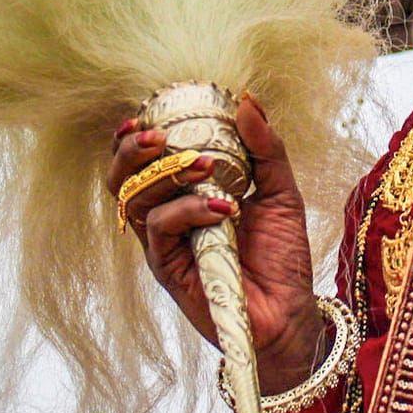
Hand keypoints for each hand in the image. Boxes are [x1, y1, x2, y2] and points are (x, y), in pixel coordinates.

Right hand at [105, 93, 325, 392]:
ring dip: (165, 174)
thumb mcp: (280, 191)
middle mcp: (166, 217)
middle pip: (122, 177)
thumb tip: (248, 100)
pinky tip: (222, 208)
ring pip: (134, 200)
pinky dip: (188, 210)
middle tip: (161, 136)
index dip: (132, 136)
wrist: (290, 311)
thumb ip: (265, 148)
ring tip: (204, 165)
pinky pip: (160, 229)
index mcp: (183, 194)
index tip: (143, 115)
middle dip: (133, 150)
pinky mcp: (168, 267)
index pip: (142, 160)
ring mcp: (164, 243)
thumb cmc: (281, 255)